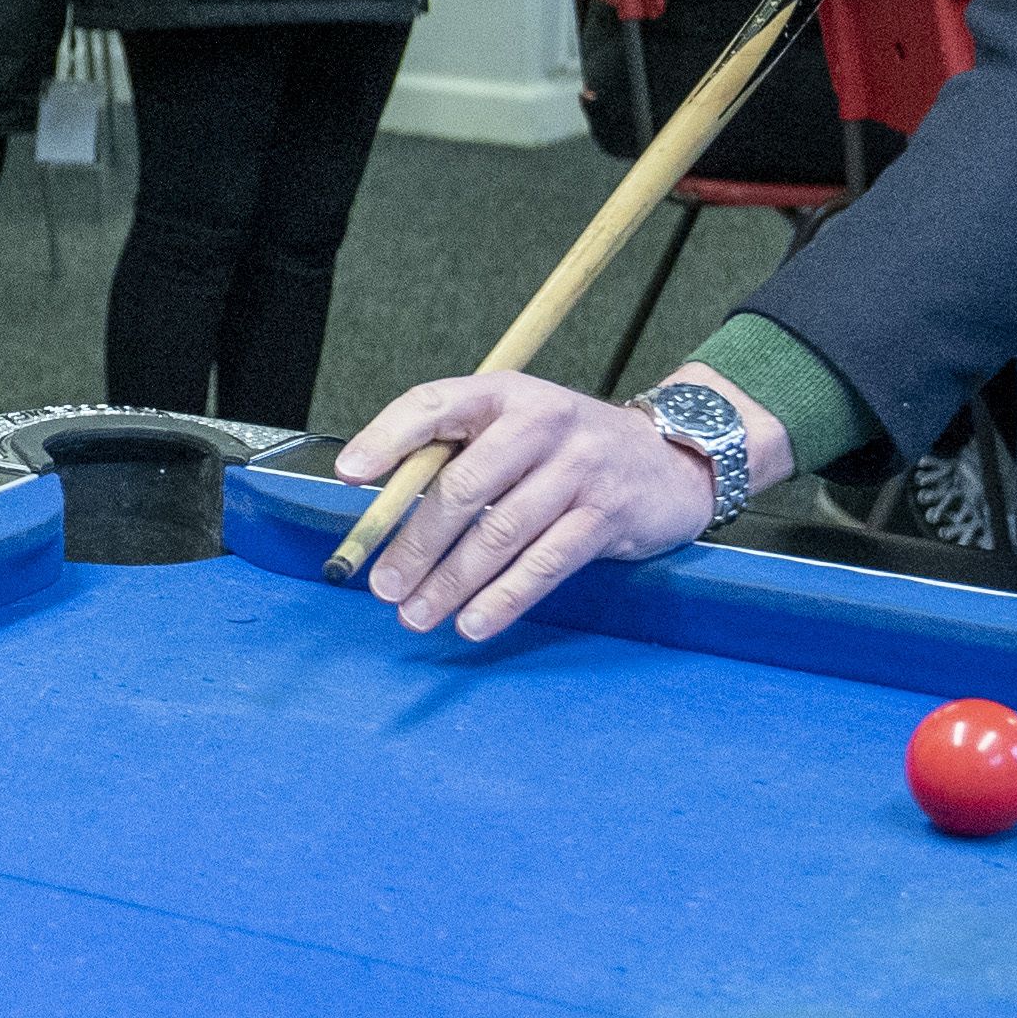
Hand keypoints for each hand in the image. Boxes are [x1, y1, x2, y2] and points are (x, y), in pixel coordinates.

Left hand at [335, 367, 776, 638]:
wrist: (668, 460)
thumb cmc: (566, 451)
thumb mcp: (515, 431)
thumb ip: (458, 456)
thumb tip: (383, 511)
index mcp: (504, 395)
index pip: (434, 405)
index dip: (386, 437)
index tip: (348, 476)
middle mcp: (541, 422)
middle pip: (463, 486)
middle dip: (415, 543)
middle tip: (383, 585)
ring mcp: (579, 469)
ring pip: (500, 533)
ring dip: (451, 583)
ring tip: (416, 615)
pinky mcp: (606, 515)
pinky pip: (545, 564)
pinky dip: (504, 598)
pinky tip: (474, 622)